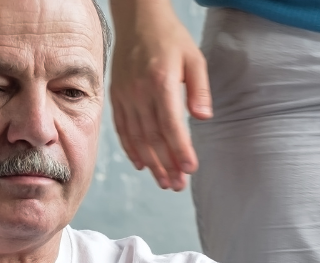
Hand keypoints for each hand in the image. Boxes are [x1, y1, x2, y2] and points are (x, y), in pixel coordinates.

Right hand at [109, 0, 210, 190]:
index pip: (170, 124)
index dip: (180, 149)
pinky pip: (122, 129)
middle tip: (178, 186)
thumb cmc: (170, 39)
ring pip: (137, 138)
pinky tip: (142, 165)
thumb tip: (203, 118)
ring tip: (165, 182)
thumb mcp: (194, 58)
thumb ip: (200, 89)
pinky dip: (131, 150)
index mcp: (160, 81)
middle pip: (152, 137)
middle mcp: (139, 91)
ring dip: (151, 163)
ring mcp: (125, 96)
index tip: (190, 168)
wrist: (138, 20)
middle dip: (166, 165)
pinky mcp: (116, 98)